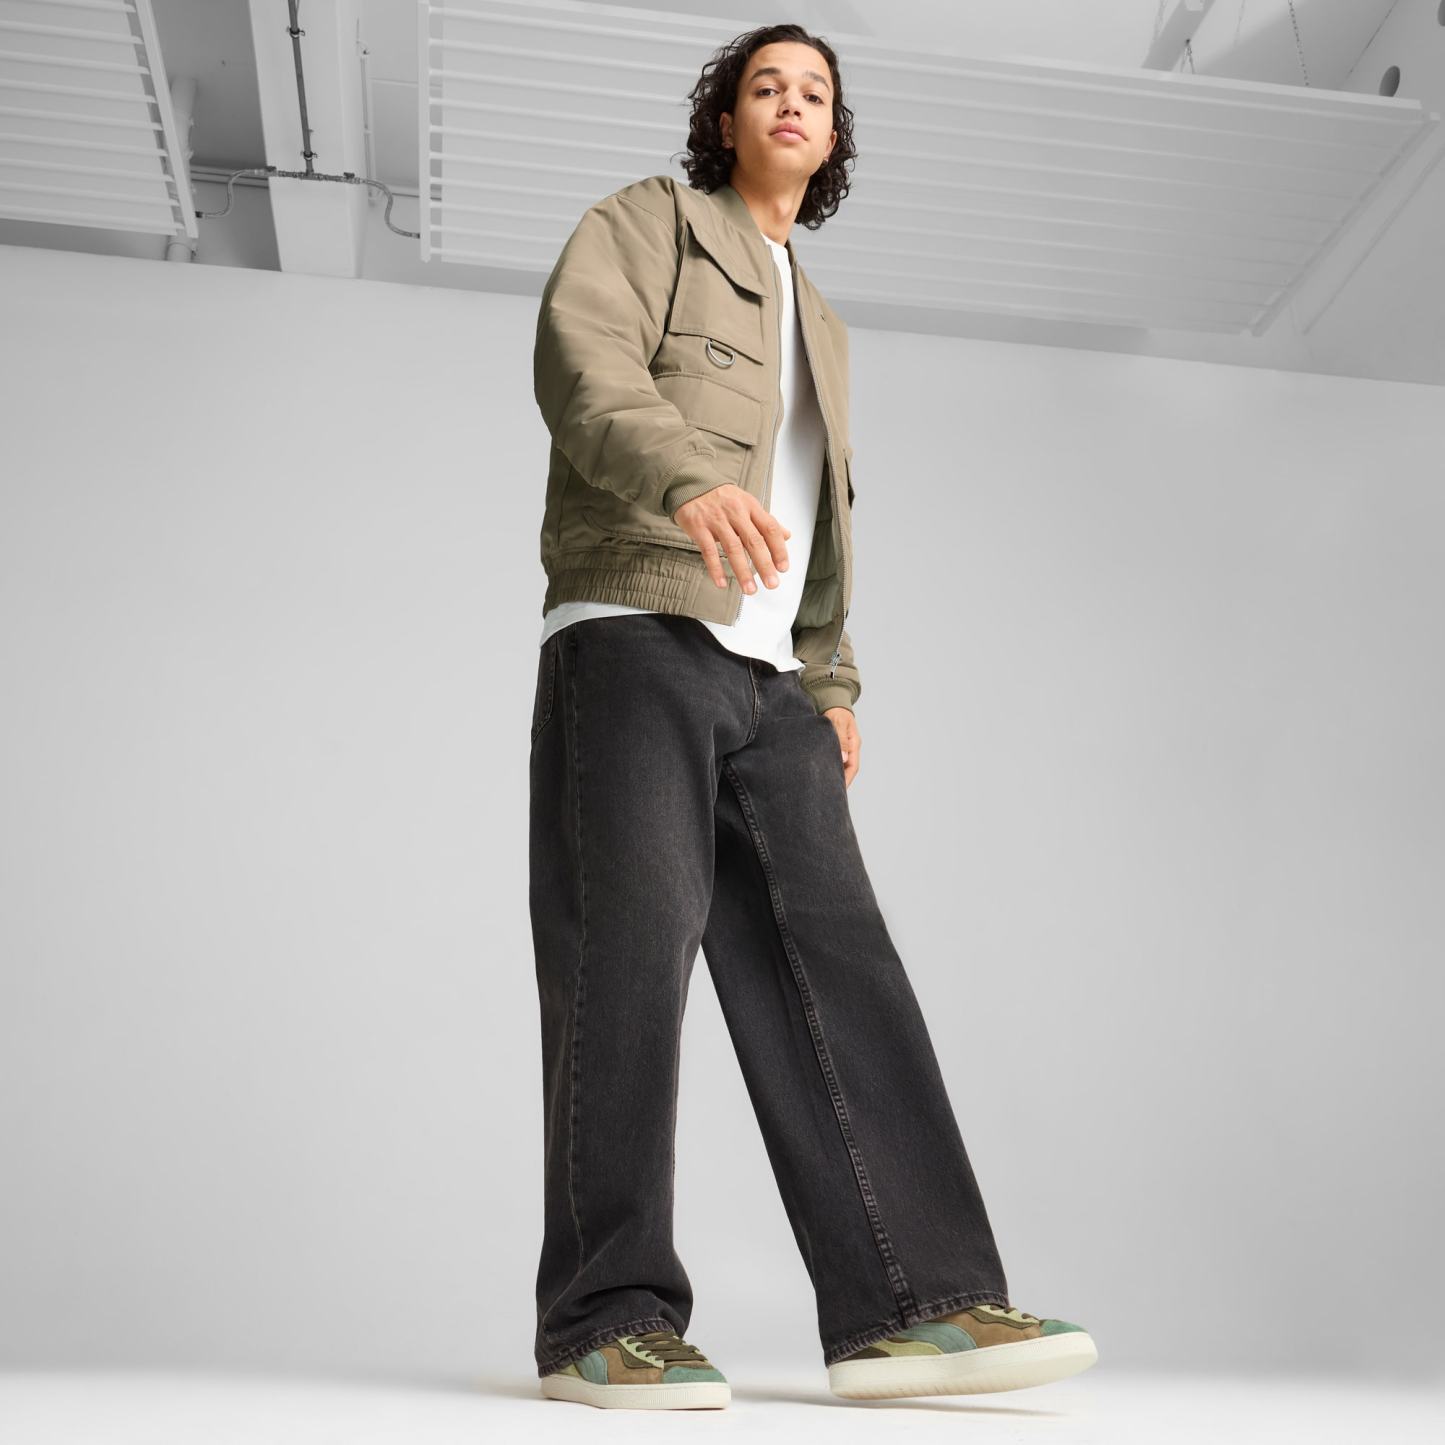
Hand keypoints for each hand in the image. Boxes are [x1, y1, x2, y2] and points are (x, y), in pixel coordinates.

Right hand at [673, 484, 789, 592]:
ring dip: (743, 572)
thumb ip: (765, 521)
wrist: (690, 483)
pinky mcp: (699, 527)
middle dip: (764, 565)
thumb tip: (786, 535)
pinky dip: (716, 569)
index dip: (778, 549)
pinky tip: (722, 583)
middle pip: (754, 541)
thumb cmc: (721, 497)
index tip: (783, 568)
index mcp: (750, 506)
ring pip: (733, 548)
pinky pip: (708, 551)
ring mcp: (717, 520)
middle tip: (772, 583)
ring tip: (750, 589)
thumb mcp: (746, 504)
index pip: (769, 528)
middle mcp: (735, 512)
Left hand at [824, 706, 859, 786]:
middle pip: (846, 769)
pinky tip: (818, 773)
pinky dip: (826, 766)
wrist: (832, 702)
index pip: (853, 767)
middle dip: (839, 782)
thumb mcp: (839, 722)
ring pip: (838, 765)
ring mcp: (842, 748)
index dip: (847, 780)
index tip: (839, 790)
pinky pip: (831, 759)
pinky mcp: (833, 746)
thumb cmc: (836, 711)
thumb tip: (843, 758)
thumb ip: (841, 739)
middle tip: (828, 793)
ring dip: (831, 774)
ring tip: (822, 786)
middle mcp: (849, 749)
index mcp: (853, 745)